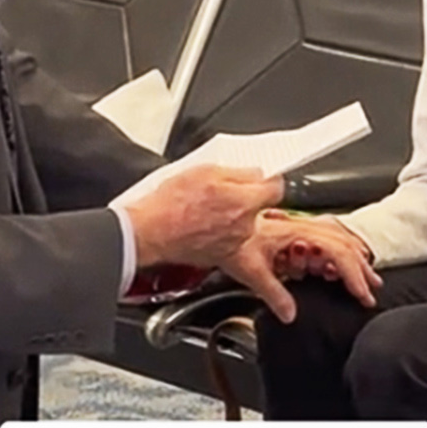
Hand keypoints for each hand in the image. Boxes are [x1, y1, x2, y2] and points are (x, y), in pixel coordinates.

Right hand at [124, 165, 282, 269]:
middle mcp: (245, 225)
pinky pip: (230, 239)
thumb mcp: (204, 171)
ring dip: (232, 216)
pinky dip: (221, 232)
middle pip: (259, 207)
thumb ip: (238, 172)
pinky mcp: (222, 256)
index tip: (259, 180)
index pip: (276, 189)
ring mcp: (235, 243)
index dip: (267, 181)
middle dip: (246, 199)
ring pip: (244, 223)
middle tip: (223, 193)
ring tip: (206, 210)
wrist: (150, 233)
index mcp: (244, 201)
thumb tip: (256, 173)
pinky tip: (202, 224)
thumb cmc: (170, 204)